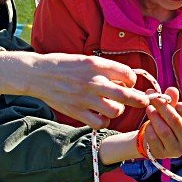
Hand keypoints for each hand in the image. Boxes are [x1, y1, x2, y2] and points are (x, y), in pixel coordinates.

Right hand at [0, 52, 148, 128]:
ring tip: (112, 108)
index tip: (129, 84)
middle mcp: (93, 81)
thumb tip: (125, 79)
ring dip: (117, 110)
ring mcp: (85, 98)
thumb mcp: (85, 59)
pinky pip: (99, 123)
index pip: (128, 74)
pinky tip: (100, 116)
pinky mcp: (76, 111)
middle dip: (139, 100)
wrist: (38, 74)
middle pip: (126, 94)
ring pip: (115, 111)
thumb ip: (104, 68)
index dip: (132, 80)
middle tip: (143, 102)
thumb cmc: (64, 66)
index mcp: (96, 64)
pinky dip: (103, 122)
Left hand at [141, 87, 181, 158]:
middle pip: (177, 124)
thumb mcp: (173, 110)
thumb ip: (173, 100)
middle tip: (155, 98)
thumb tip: (171, 89)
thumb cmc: (170, 122)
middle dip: (164, 108)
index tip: (179, 104)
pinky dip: (149, 128)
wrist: (158, 139)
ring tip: (149, 108)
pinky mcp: (162, 154)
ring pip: (164, 131)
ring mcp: (176, 151)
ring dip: (155, 117)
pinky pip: (154, 139)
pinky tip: (149, 123)